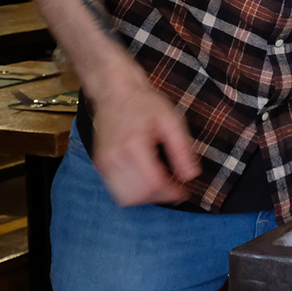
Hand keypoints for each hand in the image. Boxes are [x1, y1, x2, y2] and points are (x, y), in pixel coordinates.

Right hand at [89, 70, 201, 205]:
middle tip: (174, 187)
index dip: (172, 192)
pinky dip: (134, 193)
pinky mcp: (99, 166)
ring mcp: (103, 164)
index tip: (185, 190)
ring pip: (125, 199)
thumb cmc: (144, 103)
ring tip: (160, 184)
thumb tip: (191, 176)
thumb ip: (182, 149)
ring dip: (146, 198)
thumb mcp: (171, 120)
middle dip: (160, 197)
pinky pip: (117, 192)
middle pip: (138, 196)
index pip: (153, 183)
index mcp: (133, 145)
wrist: (115, 91)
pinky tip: (146, 180)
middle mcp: (114, 158)